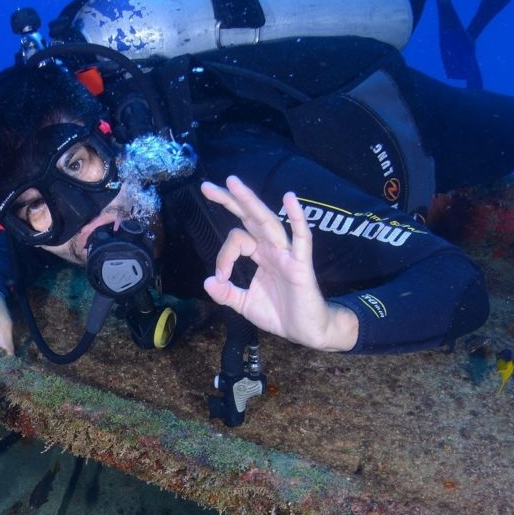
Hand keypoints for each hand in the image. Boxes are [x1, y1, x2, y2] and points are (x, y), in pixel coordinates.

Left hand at [200, 176, 357, 351]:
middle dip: (229, 200)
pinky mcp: (301, 265)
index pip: (237, 240)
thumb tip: (207, 282)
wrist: (307, 332)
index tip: (221, 278)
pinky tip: (290, 198)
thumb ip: (227, 294)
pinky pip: (301, 238)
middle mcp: (272, 249)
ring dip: (250, 201)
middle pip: (250, 217)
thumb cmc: (281, 314)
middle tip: (206, 186)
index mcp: (260, 255)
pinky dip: (297, 218)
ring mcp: (287, 254)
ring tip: (233, 183)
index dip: (223, 256)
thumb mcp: (245, 305)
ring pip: (268, 222)